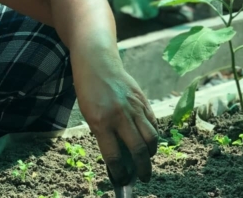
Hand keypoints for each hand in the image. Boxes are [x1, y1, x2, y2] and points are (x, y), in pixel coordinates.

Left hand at [76, 64, 157, 185]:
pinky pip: (153, 123)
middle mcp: (120, 116)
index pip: (114, 156)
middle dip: (142, 169)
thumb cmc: (88, 91)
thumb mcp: (89, 114)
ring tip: (146, 160)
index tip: (122, 179)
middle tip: (143, 177)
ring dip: (151, 153)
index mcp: (101, 121)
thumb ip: (103, 134)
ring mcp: (134, 107)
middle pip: (138, 150)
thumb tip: (119, 157)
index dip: (120, 172)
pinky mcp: (143, 100)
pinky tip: (148, 141)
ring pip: (151, 138)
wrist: (97, 63)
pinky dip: (153, 136)